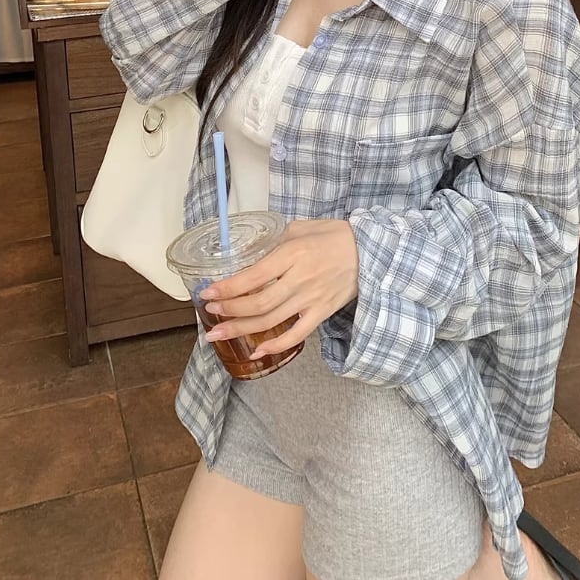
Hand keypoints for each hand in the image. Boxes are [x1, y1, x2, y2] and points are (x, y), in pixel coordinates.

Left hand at [197, 219, 359, 358]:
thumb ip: (275, 241)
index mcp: (292, 254)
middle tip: (210, 315)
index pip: (253, 276)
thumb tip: (250, 254)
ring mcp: (311, 298)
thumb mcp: (300, 228)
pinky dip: (276, 346)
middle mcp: (300, 279)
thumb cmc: (334, 235)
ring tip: (218, 335)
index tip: (208, 293)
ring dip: (241, 330)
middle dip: (229, 311)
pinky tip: (257, 351)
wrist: (371, 251)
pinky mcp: (322, 312)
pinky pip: (297, 335)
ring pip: (271, 320)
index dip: (228, 288)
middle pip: (258, 303)